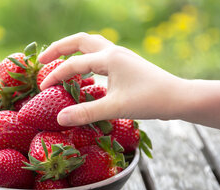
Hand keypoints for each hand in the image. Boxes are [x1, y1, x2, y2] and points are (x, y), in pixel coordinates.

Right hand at [38, 32, 184, 126]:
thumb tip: (59, 118)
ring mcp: (121, 56)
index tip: (41, 88)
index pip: (73, 64)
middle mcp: (113, 52)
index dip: (55, 76)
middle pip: (79, 41)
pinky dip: (86, 59)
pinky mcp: (125, 64)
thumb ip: (86, 113)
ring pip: (91, 44)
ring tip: (60, 61)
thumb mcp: (115, 108)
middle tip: (43, 60)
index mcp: (109, 58)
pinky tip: (85, 72)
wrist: (177, 97)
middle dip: (58, 48)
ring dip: (73, 50)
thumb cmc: (149, 100)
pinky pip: (100, 55)